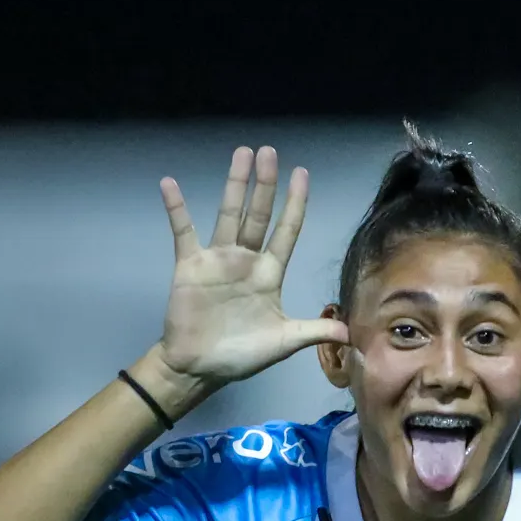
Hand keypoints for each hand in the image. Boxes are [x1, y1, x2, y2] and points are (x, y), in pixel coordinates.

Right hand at [155, 146, 348, 396]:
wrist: (200, 367)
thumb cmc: (241, 355)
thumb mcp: (284, 342)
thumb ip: (314, 331)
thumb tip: (351, 332)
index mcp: (269, 274)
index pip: (286, 232)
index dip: (295, 205)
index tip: (302, 175)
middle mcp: (245, 260)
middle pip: (259, 215)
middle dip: (265, 185)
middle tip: (269, 152)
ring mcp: (217, 259)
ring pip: (228, 214)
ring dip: (235, 185)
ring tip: (242, 154)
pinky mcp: (189, 265)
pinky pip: (183, 232)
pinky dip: (176, 209)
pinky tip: (170, 184)